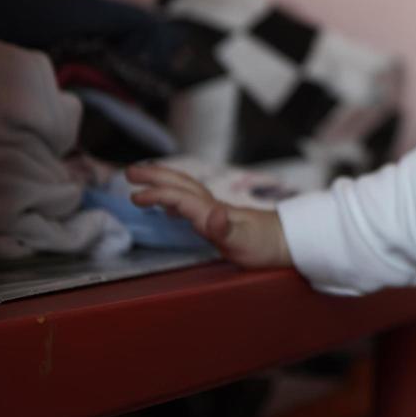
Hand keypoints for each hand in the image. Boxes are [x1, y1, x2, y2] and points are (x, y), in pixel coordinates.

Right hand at [125, 163, 290, 269]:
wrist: (286, 241)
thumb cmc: (264, 244)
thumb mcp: (244, 240)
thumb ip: (225, 228)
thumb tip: (211, 215)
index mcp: (212, 211)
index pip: (180, 198)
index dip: (158, 195)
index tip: (136, 196)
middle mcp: (210, 207)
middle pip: (180, 186)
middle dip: (155, 177)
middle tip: (129, 172)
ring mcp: (214, 212)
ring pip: (183, 191)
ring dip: (162, 183)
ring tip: (140, 180)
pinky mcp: (217, 220)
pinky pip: (189, 204)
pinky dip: (173, 200)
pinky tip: (168, 208)